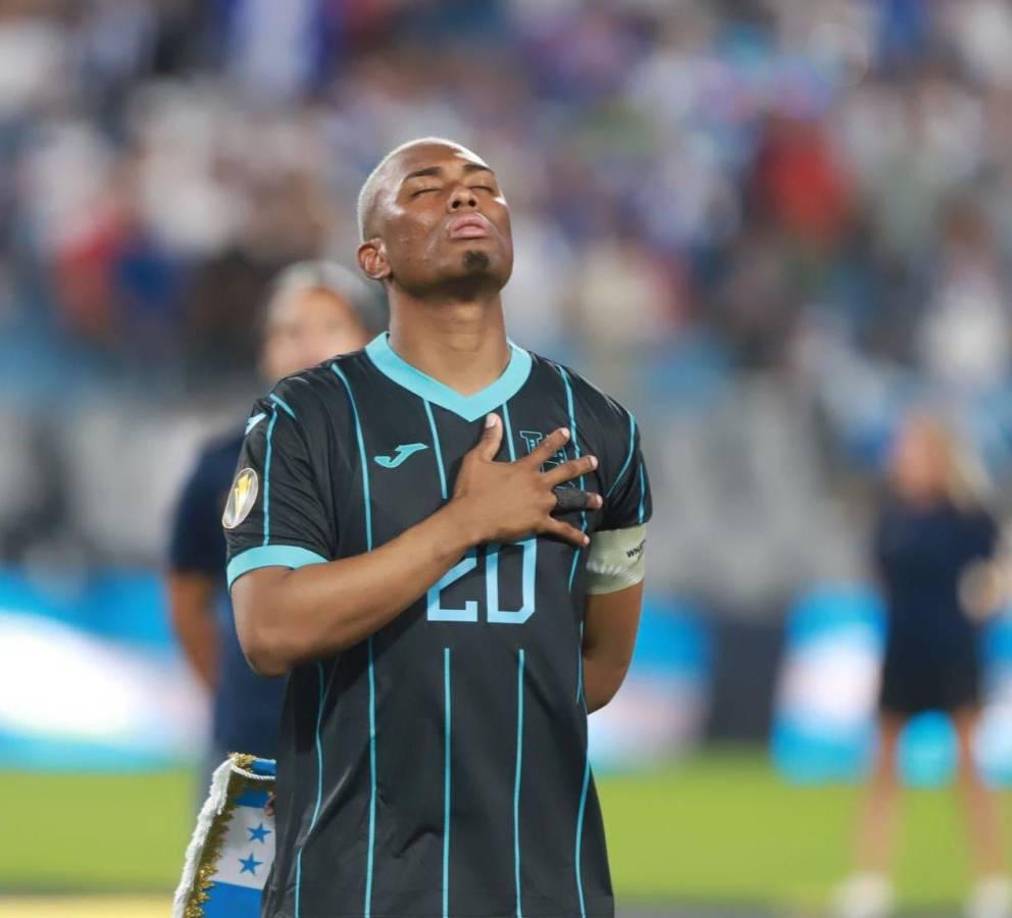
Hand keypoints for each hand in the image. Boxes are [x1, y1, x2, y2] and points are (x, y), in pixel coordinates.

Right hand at [448, 414, 601, 547]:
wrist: (470, 518)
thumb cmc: (471, 489)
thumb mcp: (476, 459)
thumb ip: (489, 439)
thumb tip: (495, 417)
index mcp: (524, 468)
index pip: (544, 449)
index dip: (556, 439)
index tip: (567, 432)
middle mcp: (537, 484)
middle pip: (564, 472)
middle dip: (580, 465)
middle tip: (594, 462)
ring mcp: (541, 504)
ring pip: (568, 500)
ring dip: (584, 500)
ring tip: (598, 500)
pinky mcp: (539, 523)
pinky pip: (560, 530)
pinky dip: (573, 535)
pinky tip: (585, 540)